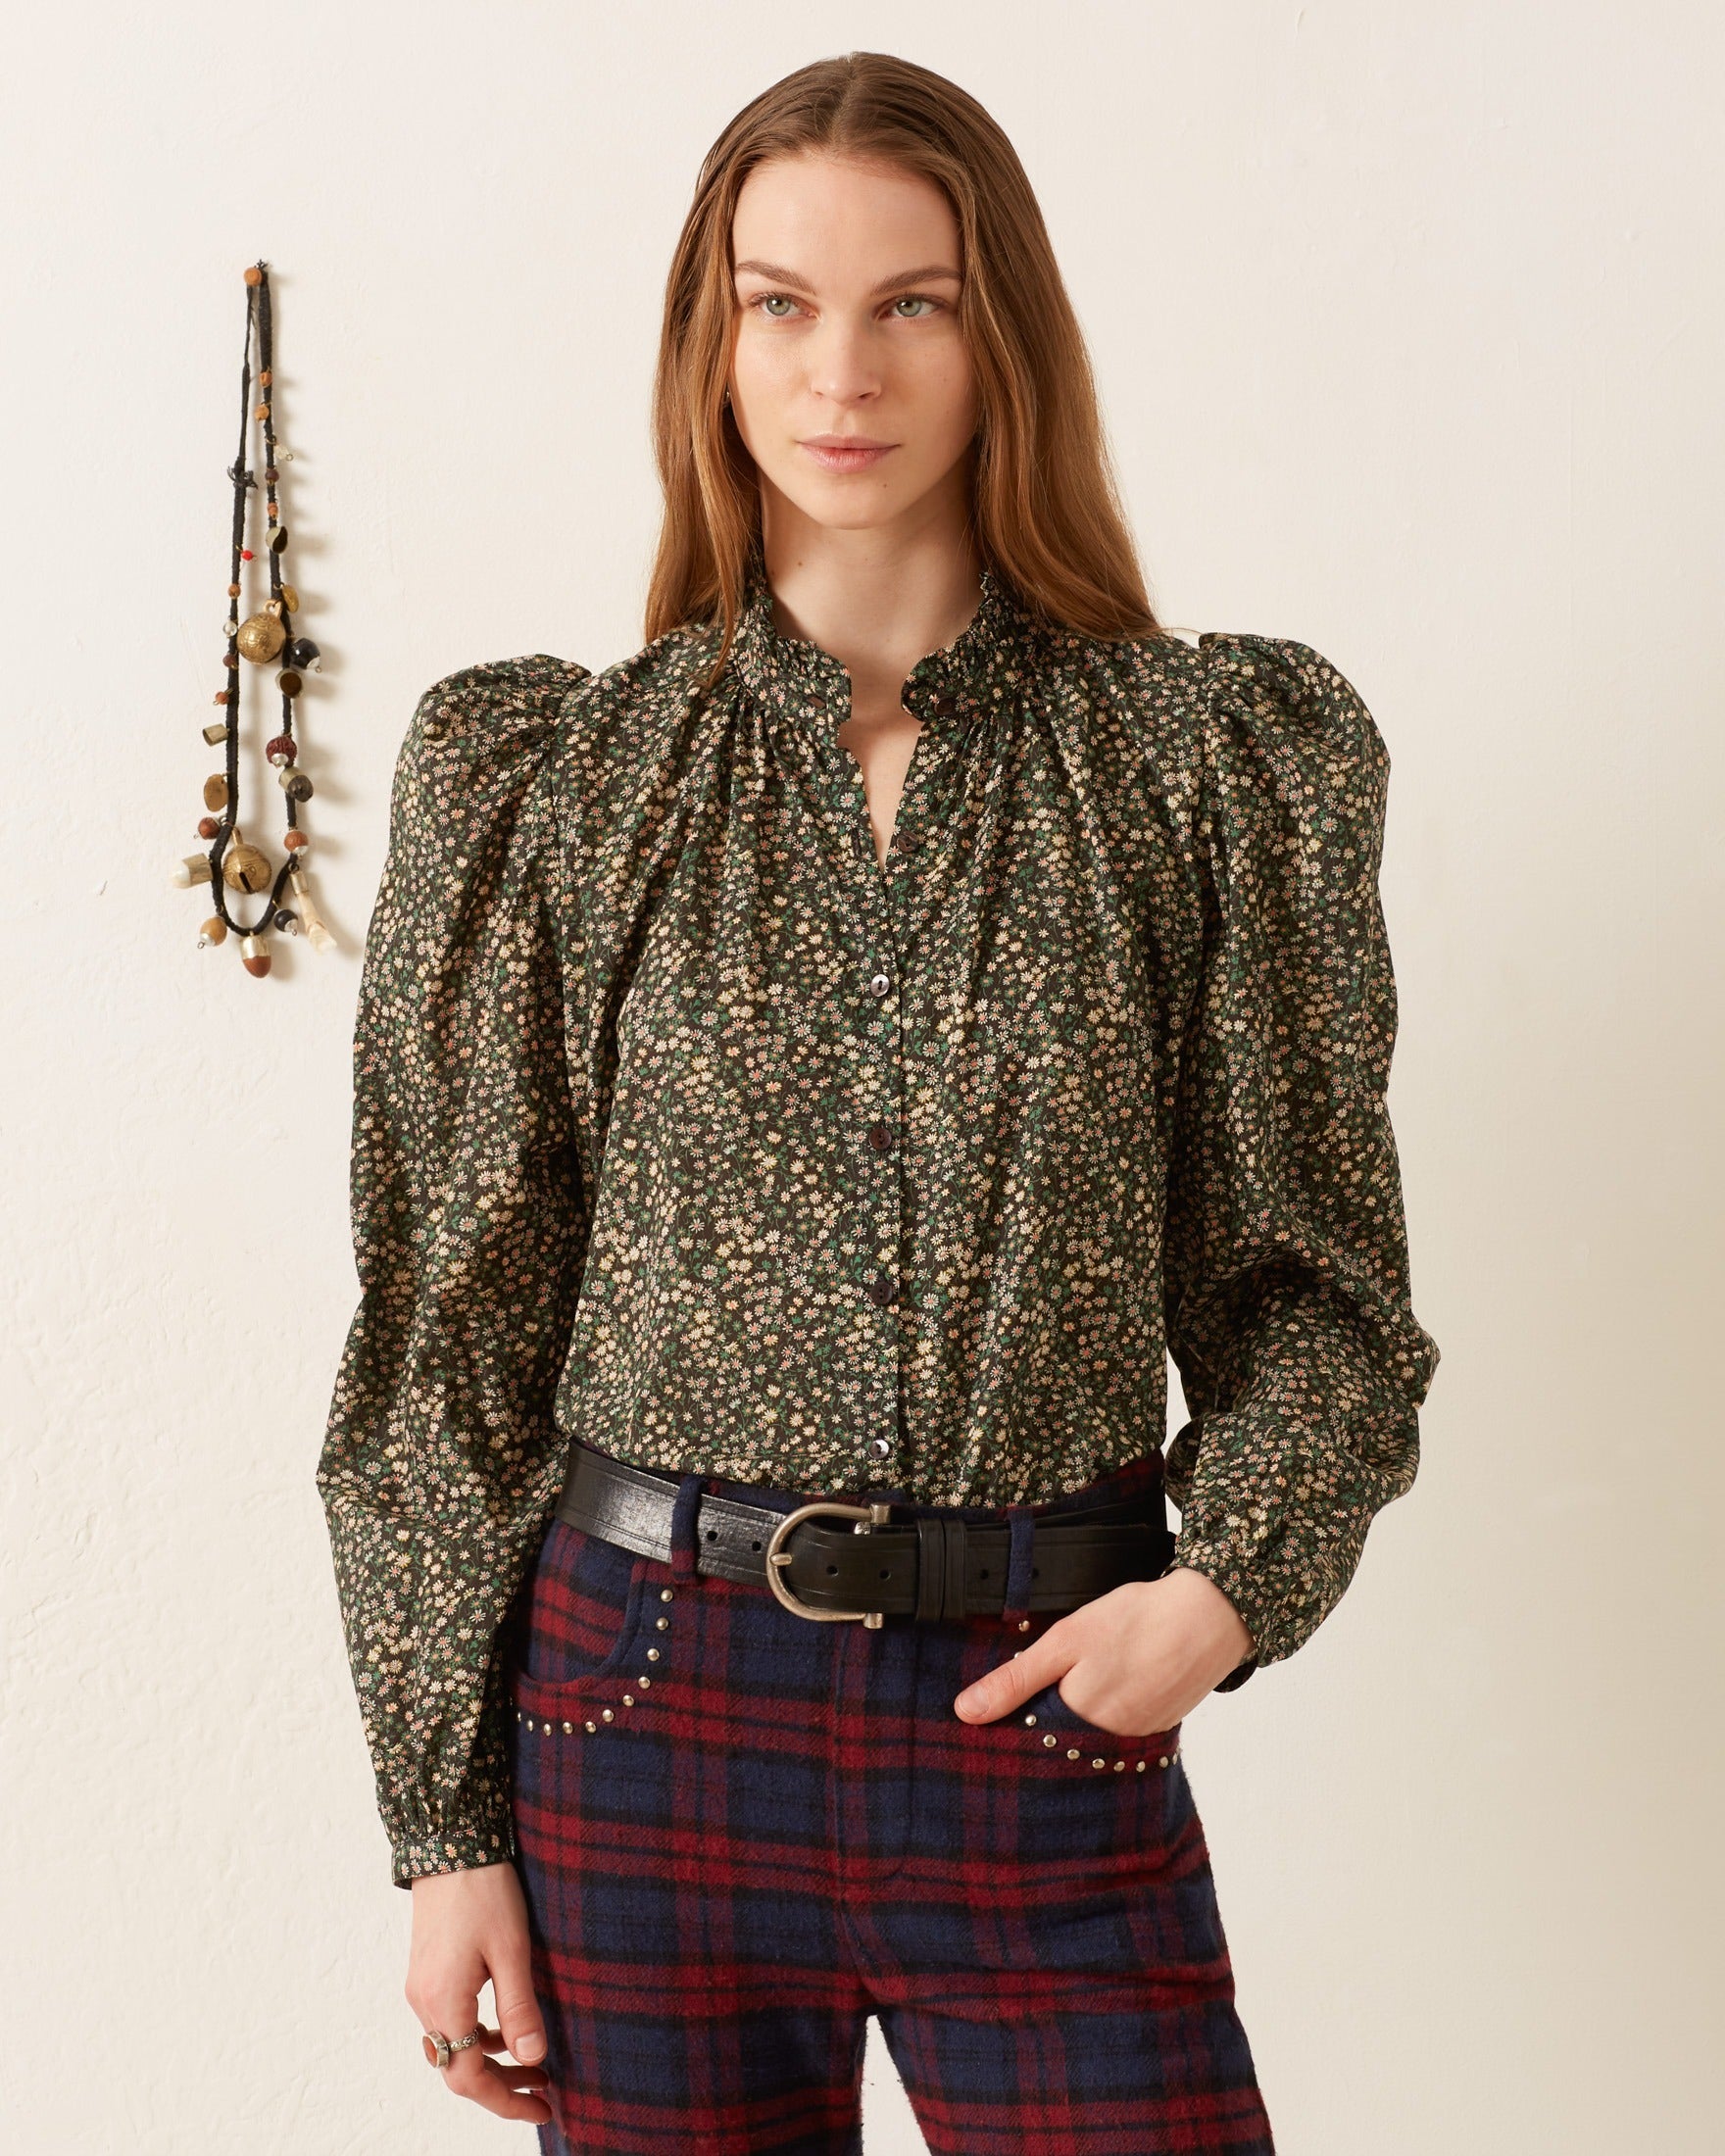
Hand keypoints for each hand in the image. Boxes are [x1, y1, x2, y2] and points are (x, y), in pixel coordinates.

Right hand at [405, 1859, 553, 2128]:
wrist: (449, 1841)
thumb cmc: (483, 1890)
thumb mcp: (512, 1949)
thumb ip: (520, 2008)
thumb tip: (533, 2058)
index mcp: (444, 2002)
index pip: (470, 2078)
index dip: (506, 2101)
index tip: (543, 2108)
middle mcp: (424, 2002)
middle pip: (458, 2068)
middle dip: (502, 2086)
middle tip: (545, 2091)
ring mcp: (421, 1987)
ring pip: (454, 2046)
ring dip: (491, 2061)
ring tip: (535, 2062)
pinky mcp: (426, 1972)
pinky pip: (449, 2022)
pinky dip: (478, 2034)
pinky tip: (506, 2026)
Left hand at [952, 1567, 1254, 1734]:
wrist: (1210, 1616)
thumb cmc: (1137, 1623)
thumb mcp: (1065, 1642)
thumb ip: (1015, 1680)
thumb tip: (965, 1713)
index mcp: (1078, 1724)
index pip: (1028, 1744)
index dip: (1007, 1729)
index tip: (987, 1722)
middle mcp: (1107, 1745)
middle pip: (1057, 1746)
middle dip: (1040, 1727)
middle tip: (1032, 1698)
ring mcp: (1135, 1740)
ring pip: (1087, 1739)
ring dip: (1072, 1723)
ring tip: (1070, 1688)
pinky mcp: (1156, 1729)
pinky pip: (1117, 1733)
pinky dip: (1104, 1716)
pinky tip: (1105, 1688)